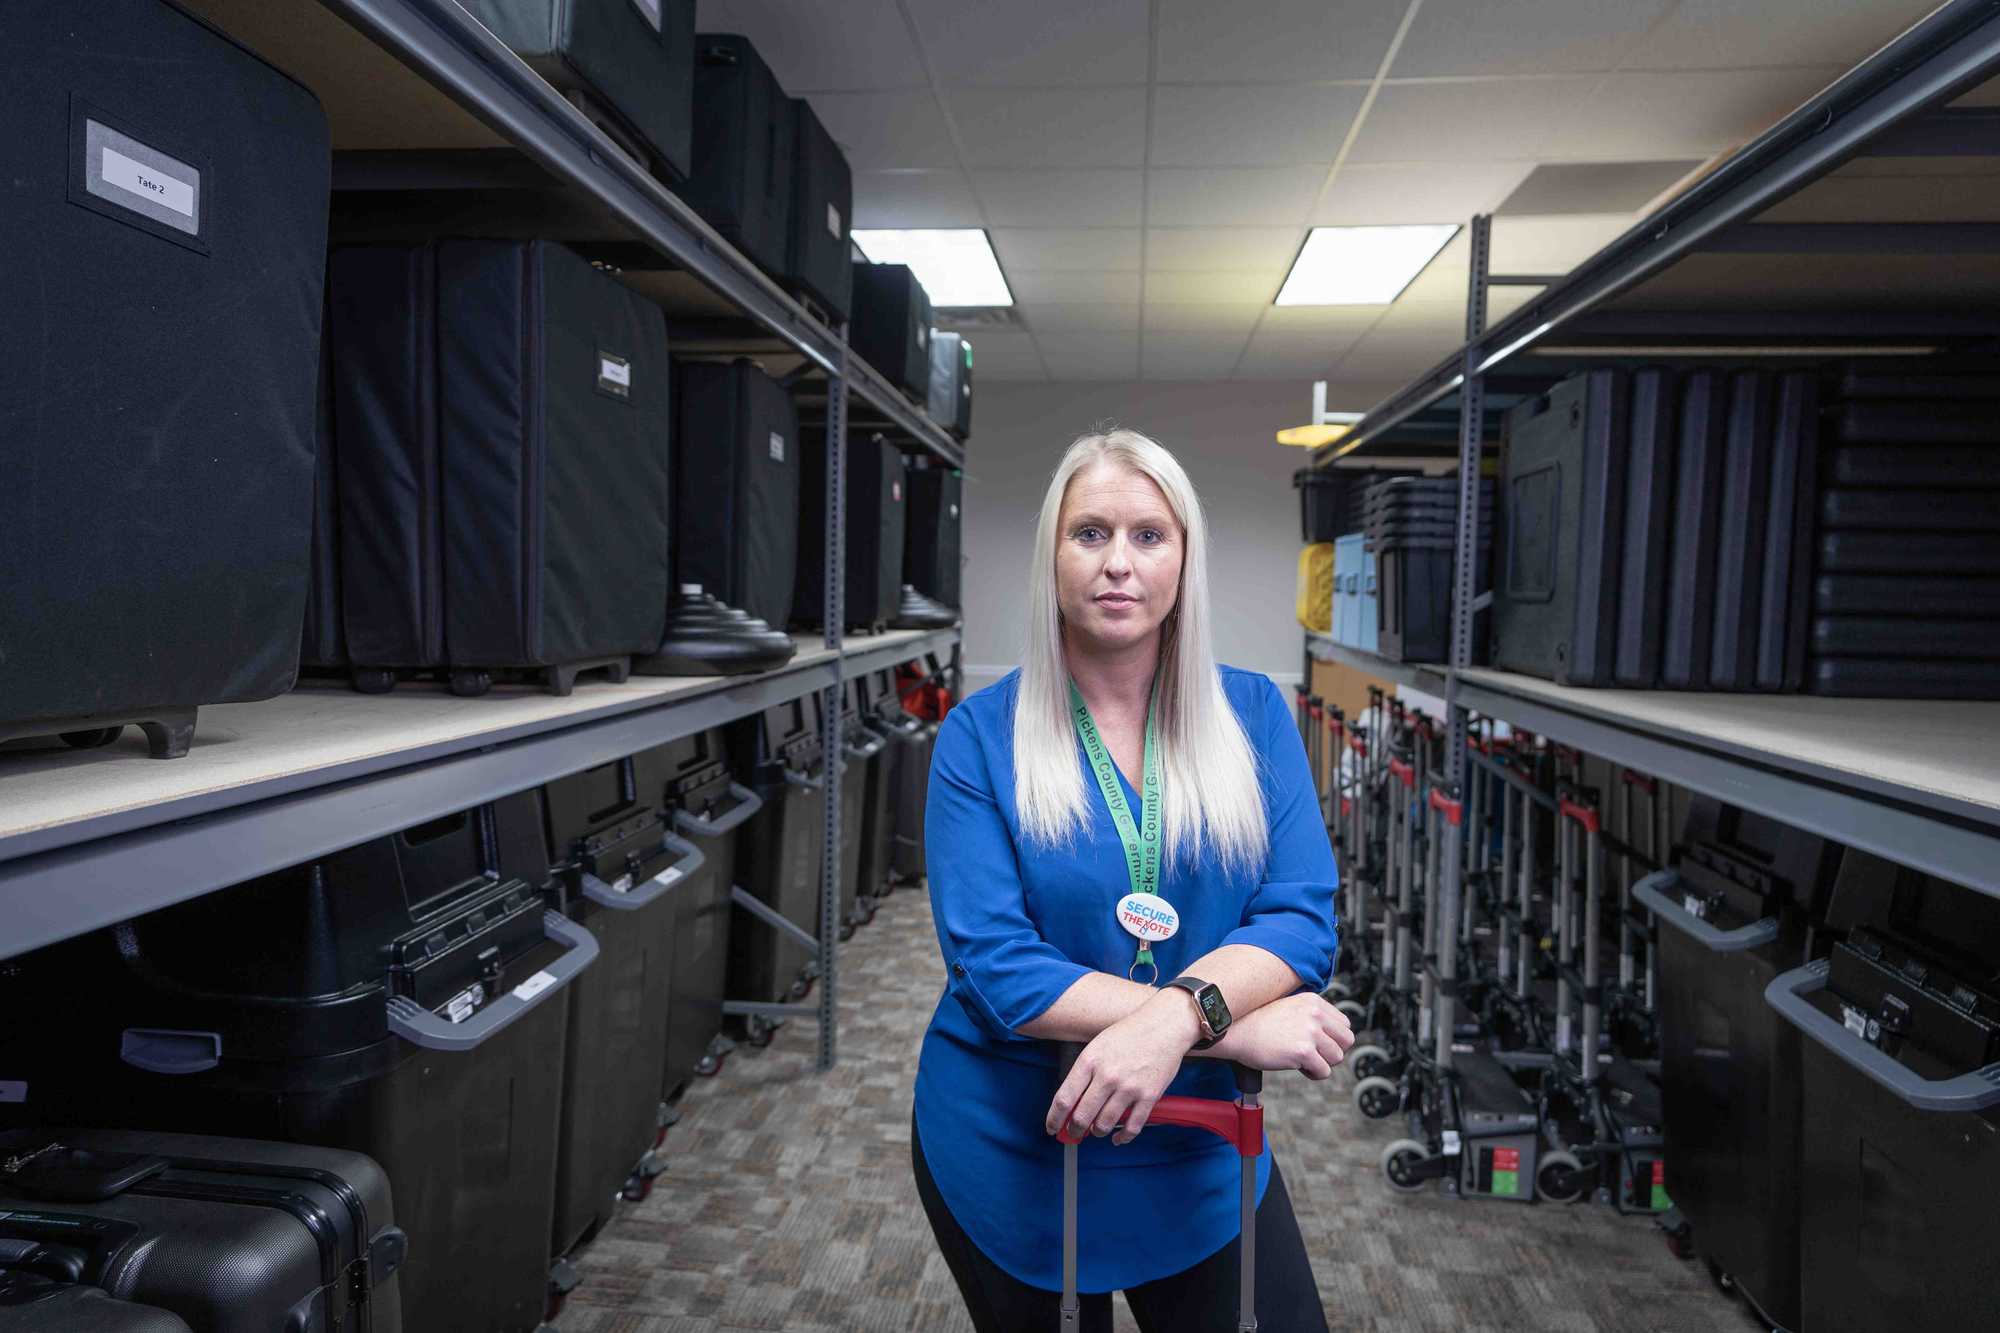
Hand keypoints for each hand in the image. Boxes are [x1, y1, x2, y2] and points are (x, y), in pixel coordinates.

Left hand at [1045, 990, 1200, 1145]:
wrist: (1164, 1025)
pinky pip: (1132, 1127)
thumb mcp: (1097, 1046)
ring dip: (1097, 1132)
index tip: (1051, 1127)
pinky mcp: (1149, 1096)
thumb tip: (1072, 1103)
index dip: (1054, 1118)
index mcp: (1089, 1061)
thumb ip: (1084, 1073)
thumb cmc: (1129, 1033)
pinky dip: (1123, 1137)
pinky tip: (1118, 1137)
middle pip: (1081, 1116)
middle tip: (1074, 1132)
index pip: (1064, 1098)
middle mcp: (1107, 1076)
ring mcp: (1128, 1088)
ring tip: (1096, 1130)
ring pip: (1104, 1125)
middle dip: (1074, 1130)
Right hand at [1207, 992, 1354, 1078]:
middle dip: (1332, 1051)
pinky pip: (1324, 1072)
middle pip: (1346, 1041)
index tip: (1317, 1043)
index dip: (1332, 1038)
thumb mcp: (1290, 1007)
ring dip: (1321, 1063)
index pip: (1344, 1024)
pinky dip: (1312, 1074)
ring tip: (1302, 1059)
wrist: (1235, 1031)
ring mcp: (1310, 1032)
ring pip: (1337, 1057)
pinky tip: (1296, 1066)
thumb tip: (1333, 1034)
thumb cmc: (1257, 1022)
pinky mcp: (1303, 1052)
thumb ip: (1312, 1016)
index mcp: (1314, 1001)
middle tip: (1313, 1054)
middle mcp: (1315, 1014)